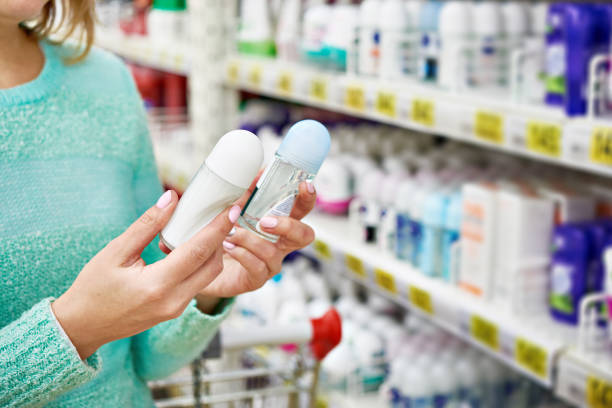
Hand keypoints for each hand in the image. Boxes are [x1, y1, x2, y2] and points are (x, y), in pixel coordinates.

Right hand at [52, 191, 239, 358]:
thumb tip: (172, 199)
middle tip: (224, 213)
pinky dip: (202, 263)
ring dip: (214, 251)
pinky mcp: (176, 310)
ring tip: (210, 225)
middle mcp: (173, 301)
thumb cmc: (94, 288)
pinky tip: (195, 244)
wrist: (83, 326)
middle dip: (222, 237)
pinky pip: (198, 283)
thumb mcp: (115, 252)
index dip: (218, 227)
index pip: (198, 251)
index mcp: (157, 286)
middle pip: (212, 265)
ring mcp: (177, 309)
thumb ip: (147, 225)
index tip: (232, 208)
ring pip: (208, 275)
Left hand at [199, 181, 315, 297]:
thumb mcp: (235, 211)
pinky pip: (257, 267)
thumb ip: (247, 194)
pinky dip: (242, 254)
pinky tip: (229, 246)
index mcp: (279, 223)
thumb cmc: (225, 234)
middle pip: (304, 235)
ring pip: (273, 252)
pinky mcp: (256, 278)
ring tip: (231, 233)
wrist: (205, 265)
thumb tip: (256, 173)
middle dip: (288, 226)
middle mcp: (280, 244)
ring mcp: (270, 263)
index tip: (304, 185)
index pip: (301, 210)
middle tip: (265, 221)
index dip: (308, 198)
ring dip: (251, 240)